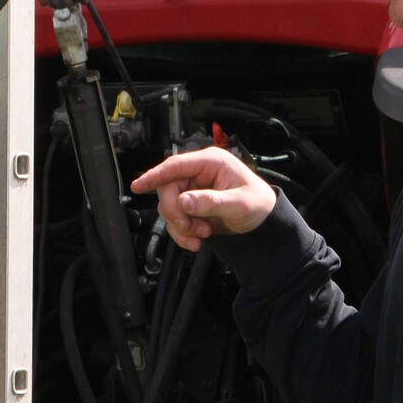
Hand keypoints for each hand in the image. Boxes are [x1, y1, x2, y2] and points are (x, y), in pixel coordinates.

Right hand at [131, 147, 276, 251]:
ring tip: (204, 234)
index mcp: (210, 162)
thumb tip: (184, 201)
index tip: (138, 185)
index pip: (175, 165)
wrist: (264, 223)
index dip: (155, 175)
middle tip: (190, 227)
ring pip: (169, 206)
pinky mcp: (192, 207)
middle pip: (168, 189)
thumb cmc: (258, 205)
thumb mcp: (238, 203)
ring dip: (182, 225)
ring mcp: (193, 190)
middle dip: (176, 212)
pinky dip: (182, 233)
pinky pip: (175, 220)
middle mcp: (199, 173)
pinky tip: (197, 240)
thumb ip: (211, 202)